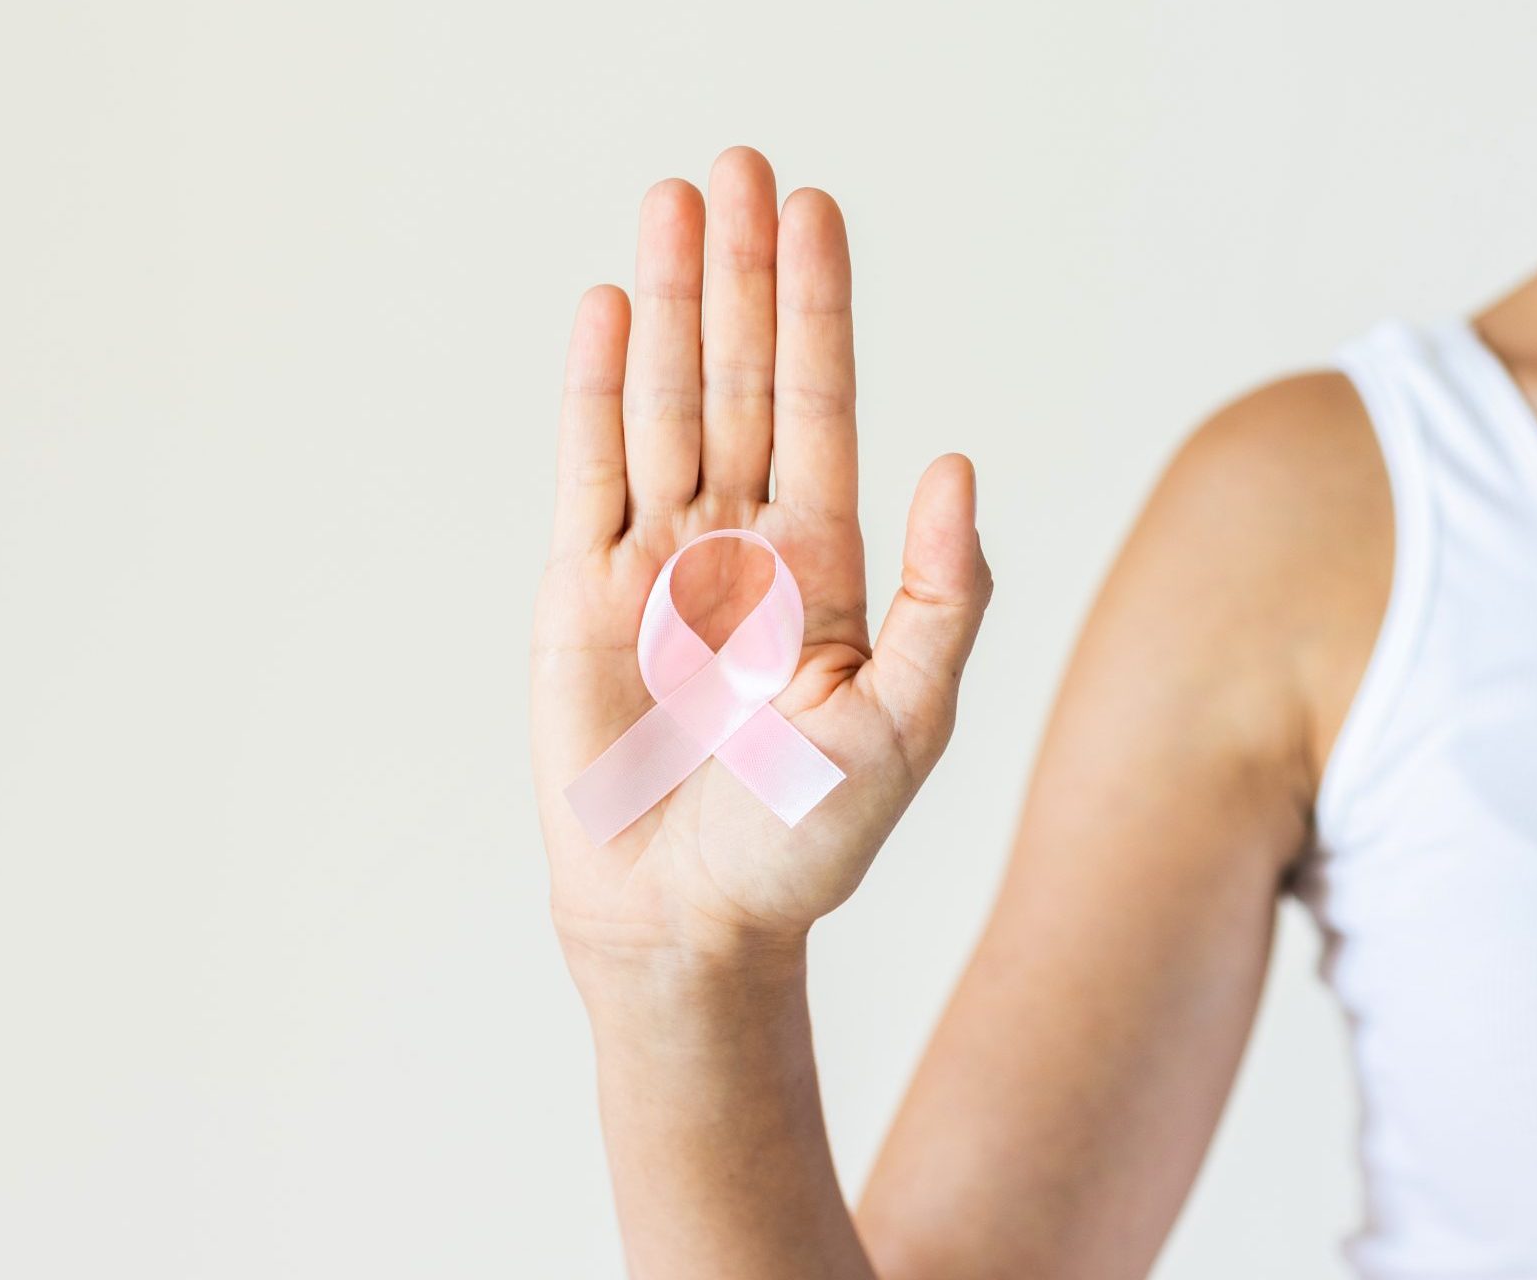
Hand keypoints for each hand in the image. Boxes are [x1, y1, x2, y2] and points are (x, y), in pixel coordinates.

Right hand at [530, 148, 990, 977]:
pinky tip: (606, 306)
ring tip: (673, 202)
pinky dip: (594, 387)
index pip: (820, 407)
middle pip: (740, 378)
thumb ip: (944, 593)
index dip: (818, 311)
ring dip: (668, 303)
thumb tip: (958, 463)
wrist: (692, 924)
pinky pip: (586, 468)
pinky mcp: (578, 593)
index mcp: (823, 564)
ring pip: (663, 402)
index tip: (816, 214)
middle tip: (741, 165)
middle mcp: (739, 542)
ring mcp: (654, 560)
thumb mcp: (909, 721)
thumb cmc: (808, 842)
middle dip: (742, 274)